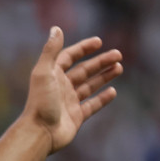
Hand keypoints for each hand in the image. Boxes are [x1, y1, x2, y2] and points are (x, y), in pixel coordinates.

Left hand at [23, 27, 122, 153]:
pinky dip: (102, 98)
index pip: (69, 57)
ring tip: (119, 67)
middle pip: (83, 70)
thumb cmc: (40, 102)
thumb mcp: (44, 72)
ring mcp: (69, 103)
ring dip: (104, 76)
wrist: (40, 133)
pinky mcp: (76, 117)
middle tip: (118, 55)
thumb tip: (56, 28)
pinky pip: (92, 105)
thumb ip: (51, 50)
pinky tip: (113, 91)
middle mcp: (60, 87)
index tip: (99, 42)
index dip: (83, 48)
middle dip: (100, 62)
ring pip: (89, 86)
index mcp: (52, 75)